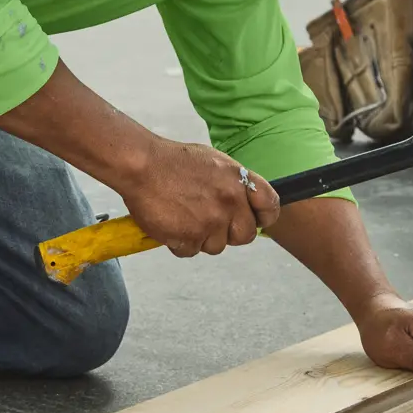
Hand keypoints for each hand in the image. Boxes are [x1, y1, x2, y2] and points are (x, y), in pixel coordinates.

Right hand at [120, 139, 280, 258]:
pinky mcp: (189, 238)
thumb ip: (233, 184)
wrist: (141, 165)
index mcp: (238, 181)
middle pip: (245, 235)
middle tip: (209, 221)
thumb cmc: (173, 161)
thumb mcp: (214, 162)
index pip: (270, 206)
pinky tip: (170, 223)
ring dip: (201, 238)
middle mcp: (230, 203)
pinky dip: (179, 242)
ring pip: (216, 246)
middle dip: (229, 233)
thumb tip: (243, 203)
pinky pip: (190, 251)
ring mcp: (210, 222)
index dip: (264, 217)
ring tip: (183, 217)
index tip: (256, 220)